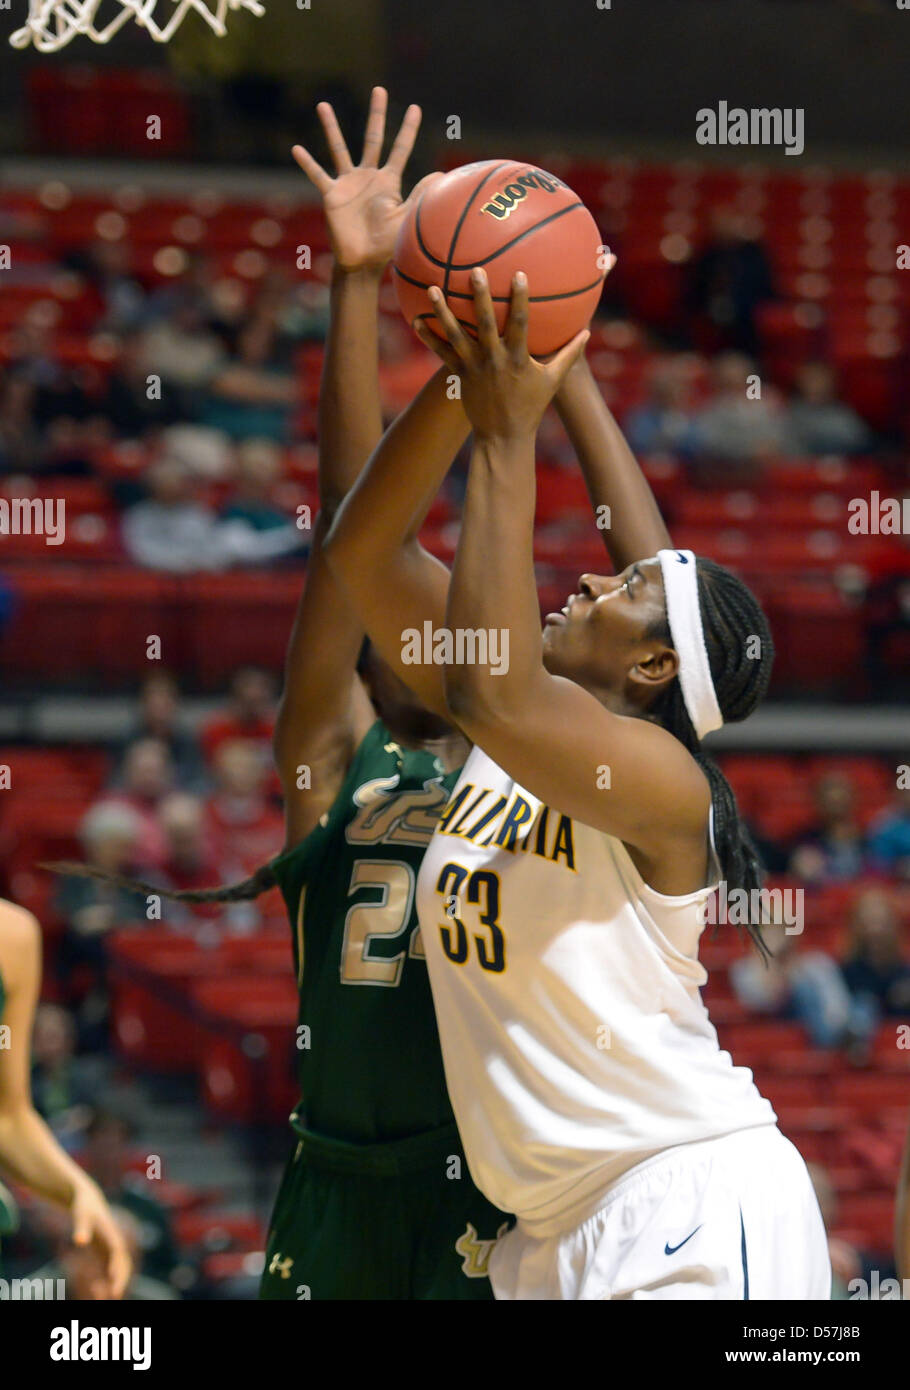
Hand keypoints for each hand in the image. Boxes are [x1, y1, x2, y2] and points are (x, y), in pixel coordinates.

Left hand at [71, 1178, 131, 1299]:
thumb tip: (80, 1241)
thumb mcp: (81, 1214)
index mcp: (111, 1233)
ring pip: (119, 1270)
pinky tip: (95, 1290)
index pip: (118, 1251)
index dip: (117, 1265)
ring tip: (99, 1297)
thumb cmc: (84, 1207)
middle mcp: (115, 1242)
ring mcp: (112, 1249)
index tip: (113, 1278)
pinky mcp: (106, 1253)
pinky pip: (110, 1271)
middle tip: (114, 1295)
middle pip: (124, 1263)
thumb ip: (81, 1228)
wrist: (89, 1200)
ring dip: (114, 1283)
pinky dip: (106, 1282)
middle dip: (121, 1279)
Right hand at [292, 86, 437, 271]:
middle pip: (373, 138)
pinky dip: (307, 163)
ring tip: (324, 106)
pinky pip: (318, 175)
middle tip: (379, 90)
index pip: (400, 150)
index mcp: (388, 181)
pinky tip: (297, 149)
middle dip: (377, 115)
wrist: (362, 261)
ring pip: (339, 149)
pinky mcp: (332, 195)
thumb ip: (420, 195)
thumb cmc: (386, 244)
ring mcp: (348, 183)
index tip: (416, 108)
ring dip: (332, 127)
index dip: (408, 130)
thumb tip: (441, 174)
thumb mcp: (406, 218)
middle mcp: (368, 176)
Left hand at [415, 268, 589, 441]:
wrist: (503, 436)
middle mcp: (494, 360)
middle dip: (479, 297)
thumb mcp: (552, 381)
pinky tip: (415, 319)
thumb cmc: (530, 406)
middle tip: (474, 271)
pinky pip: (441, 353)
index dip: (520, 299)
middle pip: (485, 324)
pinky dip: (428, 337)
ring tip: (432, 289)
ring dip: (443, 312)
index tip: (519, 274)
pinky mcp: (460, 375)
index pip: (521, 324)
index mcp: (518, 358)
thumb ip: (569, 355)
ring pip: (456, 336)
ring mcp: (474, 367)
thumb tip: (587, 331)